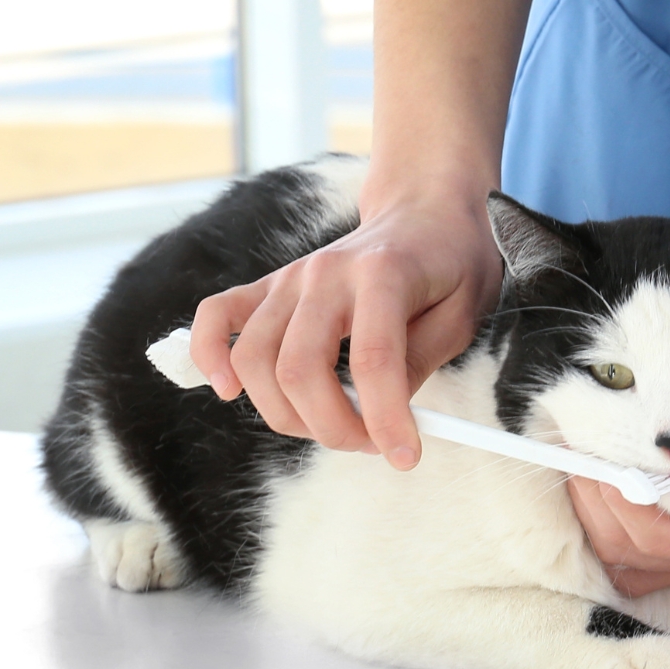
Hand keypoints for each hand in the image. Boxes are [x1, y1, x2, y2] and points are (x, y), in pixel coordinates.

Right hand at [189, 188, 502, 466]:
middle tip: (371, 444)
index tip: (405, 457)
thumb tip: (379, 419)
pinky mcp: (270, 284)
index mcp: (384, 274)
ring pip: (255, 360)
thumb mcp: (460, 314)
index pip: (374, 360)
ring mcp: (291, 276)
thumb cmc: (451, 264)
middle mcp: (326, 272)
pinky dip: (209, 355)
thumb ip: (419, 363)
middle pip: (301, 368)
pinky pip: (216, 316)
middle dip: (333, 428)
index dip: (386, 420)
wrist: (426, 211)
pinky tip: (229, 390)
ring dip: (288, 414)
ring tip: (333, 424)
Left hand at [570, 402, 669, 594]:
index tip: (593, 448)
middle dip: (593, 498)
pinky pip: (653, 522)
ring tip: (580, 444)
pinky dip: (622, 495)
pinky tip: (613, 456)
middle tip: (570, 438)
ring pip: (634, 540)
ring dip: (600, 498)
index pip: (661, 535)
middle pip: (631, 544)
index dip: (617, 497)